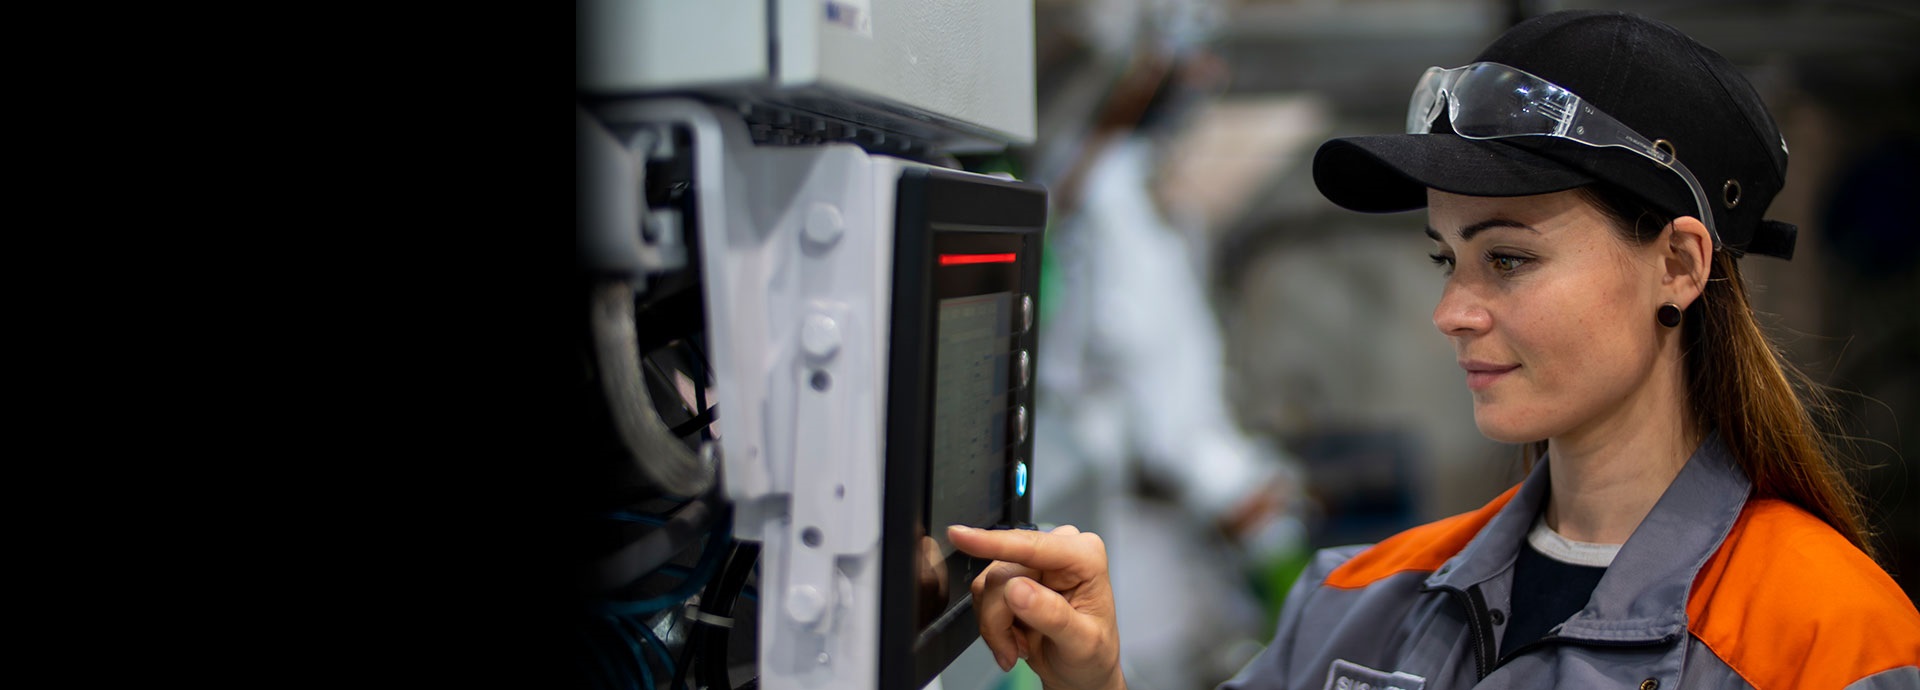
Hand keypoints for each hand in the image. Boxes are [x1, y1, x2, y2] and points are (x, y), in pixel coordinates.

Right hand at [947, 524, 1125, 689]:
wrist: (1080, 671)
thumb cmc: (1091, 655)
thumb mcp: (1083, 643)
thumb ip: (1053, 616)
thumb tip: (1018, 589)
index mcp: (1084, 557)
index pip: (1033, 547)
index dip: (994, 543)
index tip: (962, 537)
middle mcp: (1058, 552)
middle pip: (1002, 573)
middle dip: (1000, 619)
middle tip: (1014, 650)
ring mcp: (1033, 563)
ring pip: (987, 585)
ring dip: (995, 625)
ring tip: (1018, 645)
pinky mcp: (1013, 575)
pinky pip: (982, 594)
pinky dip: (992, 624)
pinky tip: (1013, 637)